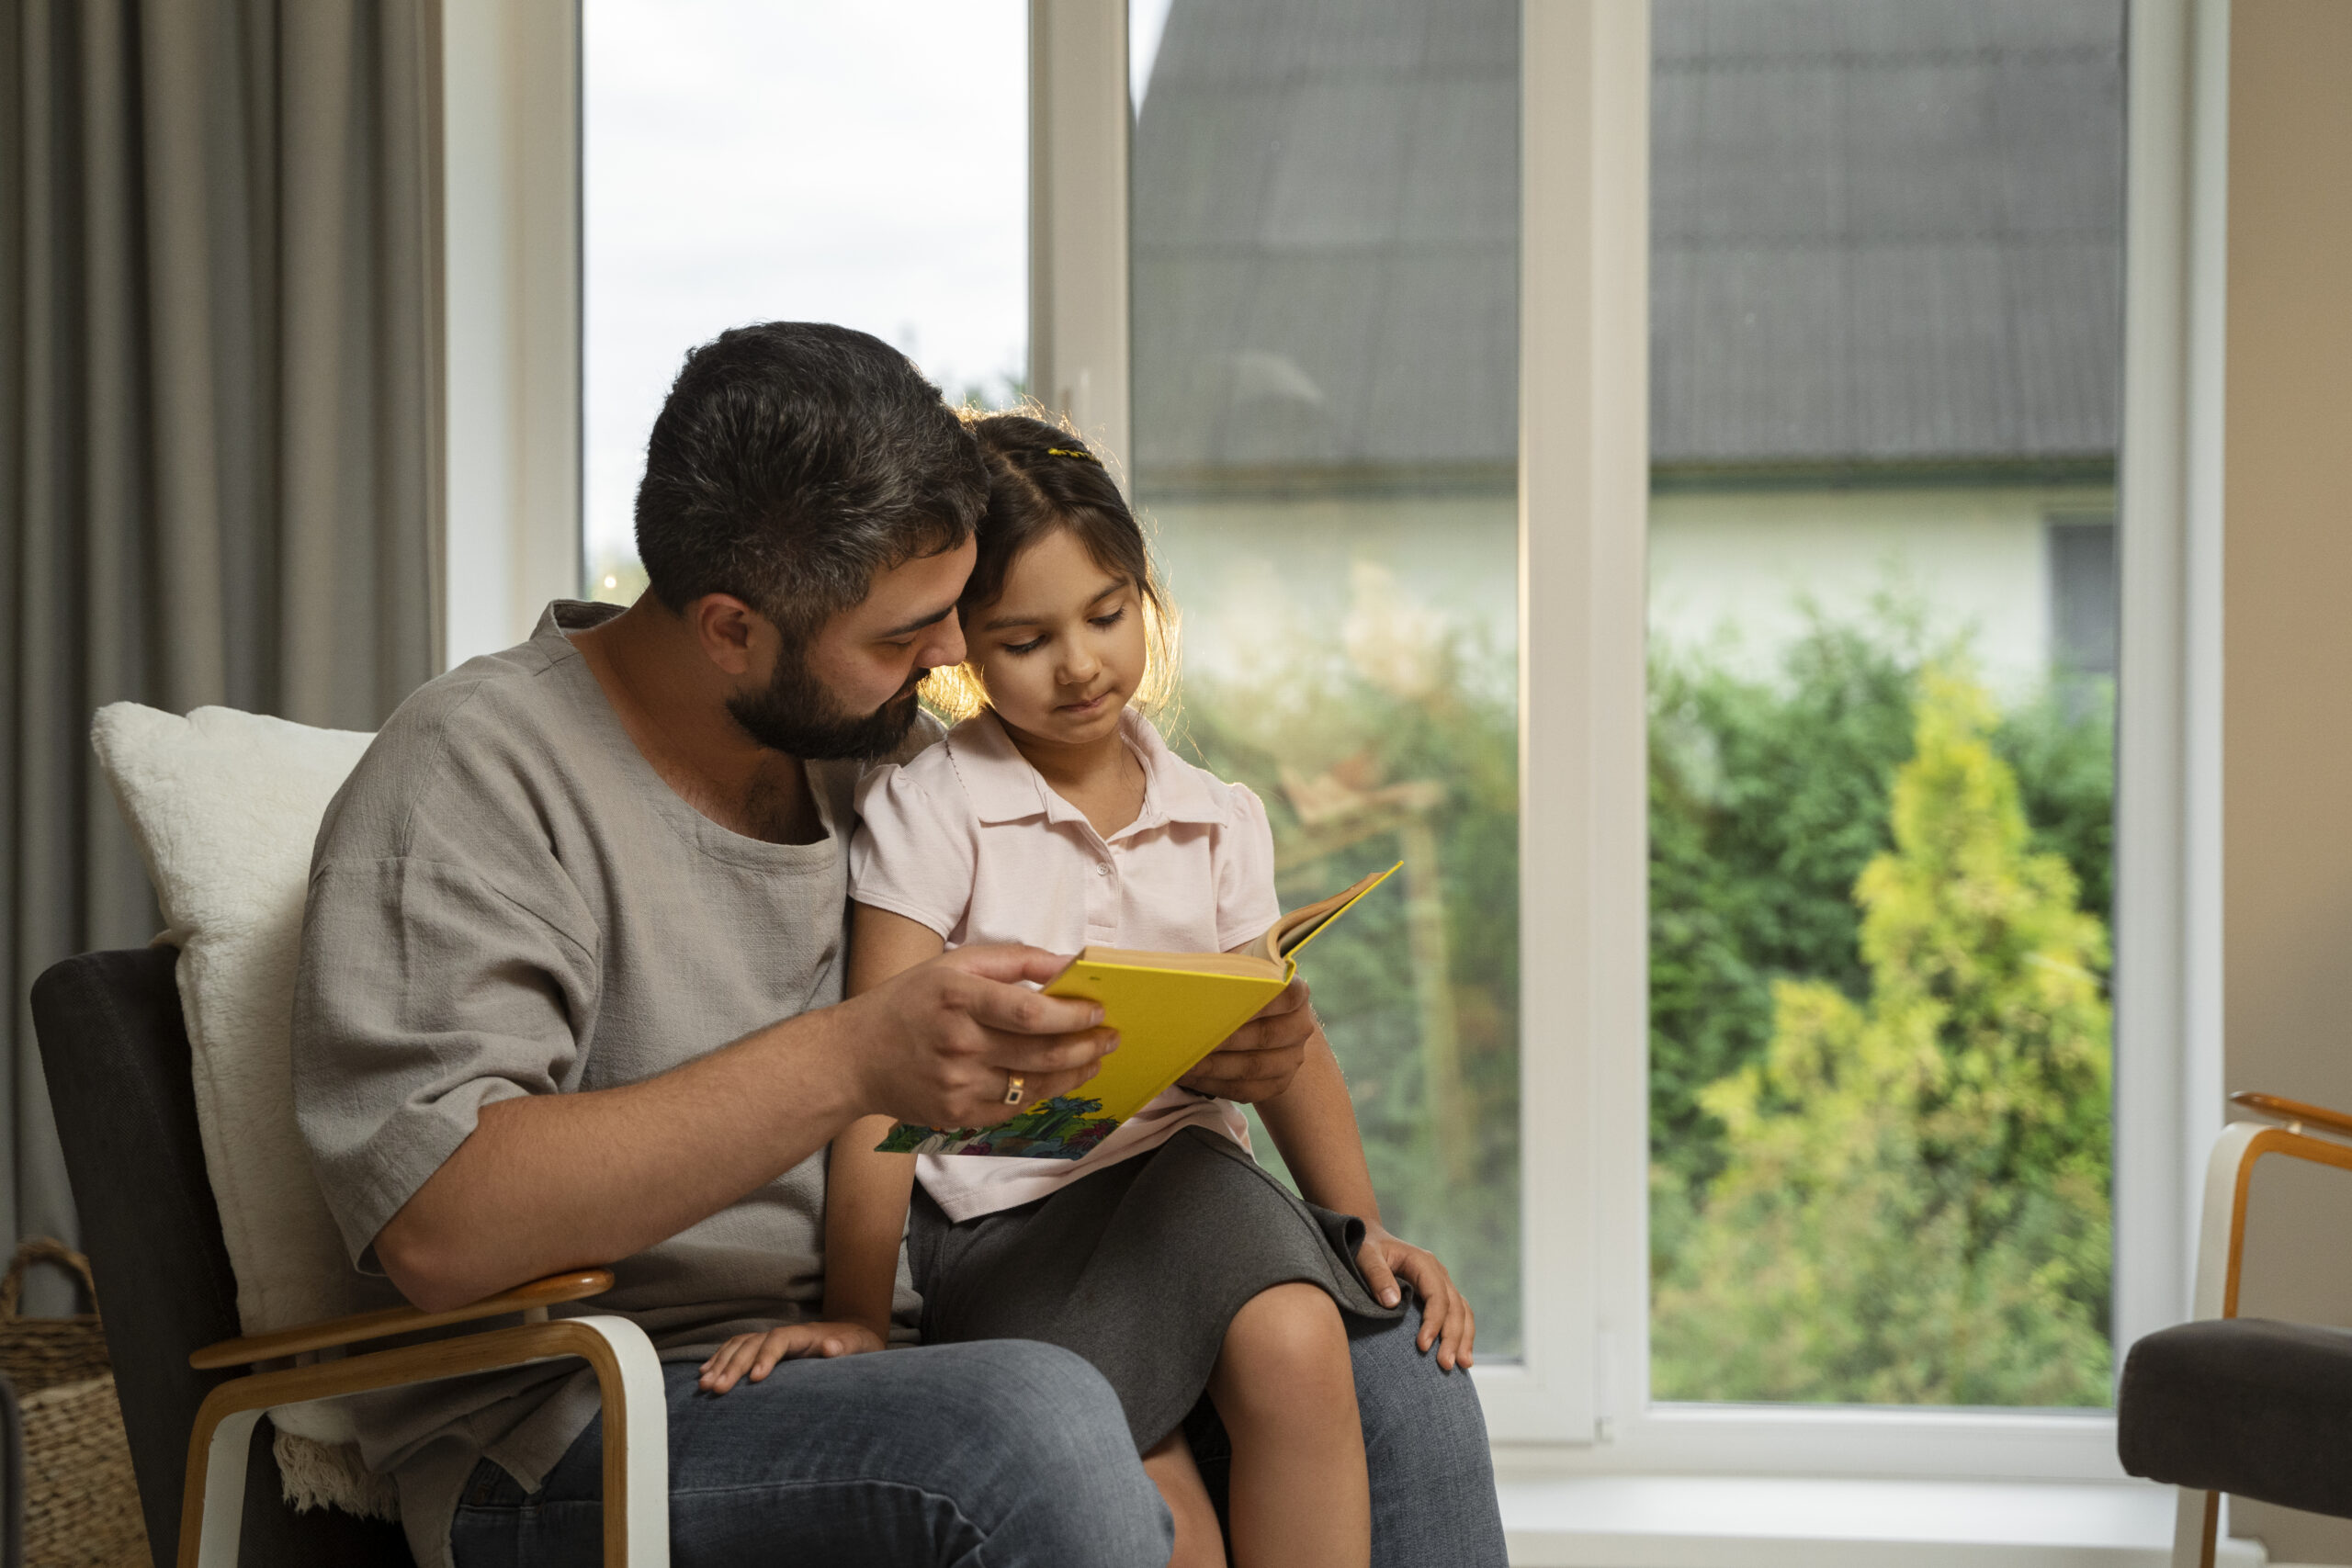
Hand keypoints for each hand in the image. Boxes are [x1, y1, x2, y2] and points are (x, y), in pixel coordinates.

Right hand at [697, 1321, 885, 1392]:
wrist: (853, 1334)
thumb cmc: (856, 1346)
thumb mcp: (858, 1347)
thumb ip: (844, 1348)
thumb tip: (832, 1347)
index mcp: (805, 1335)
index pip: (779, 1340)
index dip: (766, 1357)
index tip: (756, 1379)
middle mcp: (784, 1335)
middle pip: (753, 1344)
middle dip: (733, 1366)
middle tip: (716, 1389)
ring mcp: (773, 1340)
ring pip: (739, 1346)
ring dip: (720, 1364)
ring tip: (704, 1385)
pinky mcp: (765, 1349)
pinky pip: (737, 1349)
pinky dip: (719, 1359)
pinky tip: (705, 1373)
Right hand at [848, 945, 1118, 1130]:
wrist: (854, 1058)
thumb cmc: (908, 1002)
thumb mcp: (954, 964)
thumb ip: (1014, 960)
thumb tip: (1067, 964)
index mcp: (957, 998)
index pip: (1029, 1013)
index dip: (1071, 1016)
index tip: (1098, 1011)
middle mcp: (959, 1044)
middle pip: (1040, 1053)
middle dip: (1086, 1046)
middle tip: (1110, 1037)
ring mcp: (957, 1085)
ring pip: (1033, 1086)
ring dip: (1074, 1073)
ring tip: (1094, 1059)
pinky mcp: (956, 1115)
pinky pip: (1013, 1107)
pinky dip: (1042, 1093)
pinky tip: (1058, 1079)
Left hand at [1176, 977, 1313, 1102]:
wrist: (1256, 1017)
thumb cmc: (1239, 987)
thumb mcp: (1238, 971)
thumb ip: (1225, 973)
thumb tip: (1193, 982)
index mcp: (1295, 992)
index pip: (1284, 995)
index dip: (1253, 1001)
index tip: (1217, 1004)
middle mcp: (1300, 1026)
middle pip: (1263, 1035)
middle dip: (1221, 1039)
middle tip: (1187, 1039)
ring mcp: (1292, 1058)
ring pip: (1252, 1067)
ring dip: (1212, 1067)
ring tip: (1182, 1062)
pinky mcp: (1278, 1083)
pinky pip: (1245, 1090)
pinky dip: (1213, 1084)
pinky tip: (1189, 1077)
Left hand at [1356, 1225, 1476, 1371]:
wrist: (1370, 1238)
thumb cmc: (1365, 1247)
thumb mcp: (1366, 1256)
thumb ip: (1377, 1276)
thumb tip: (1392, 1303)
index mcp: (1423, 1263)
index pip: (1438, 1296)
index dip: (1433, 1322)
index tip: (1422, 1346)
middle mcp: (1438, 1273)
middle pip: (1455, 1307)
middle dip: (1452, 1337)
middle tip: (1445, 1365)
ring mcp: (1441, 1283)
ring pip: (1462, 1312)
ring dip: (1463, 1338)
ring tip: (1462, 1365)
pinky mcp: (1439, 1294)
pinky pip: (1458, 1314)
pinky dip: (1462, 1333)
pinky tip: (1462, 1354)